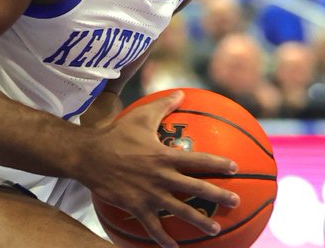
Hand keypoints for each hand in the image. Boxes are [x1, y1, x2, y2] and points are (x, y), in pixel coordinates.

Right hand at [83, 91, 239, 247]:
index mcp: (165, 156)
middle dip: (218, 196)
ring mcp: (150, 195)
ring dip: (199, 222)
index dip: (218, 164)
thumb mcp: (142, 116)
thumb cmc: (117, 134)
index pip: (198, 160)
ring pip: (180, 211)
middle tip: (236, 203)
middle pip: (196, 188)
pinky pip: (153, 227)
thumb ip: (164, 105)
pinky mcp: (137, 207)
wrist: (89, 156)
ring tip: (215, 231)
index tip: (235, 168)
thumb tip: (181, 92)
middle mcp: (162, 177)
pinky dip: (164, 239)